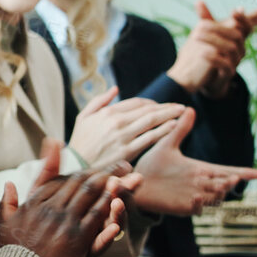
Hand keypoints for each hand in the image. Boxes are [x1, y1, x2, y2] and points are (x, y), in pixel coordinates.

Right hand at [0, 140, 137, 256]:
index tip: (90, 167)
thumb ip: (7, 201)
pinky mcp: (77, 237)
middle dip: (100, 172)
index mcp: (34, 203)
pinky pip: (96, 215)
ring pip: (90, 195)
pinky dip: (108, 203)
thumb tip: (8, 183)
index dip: (77, 171)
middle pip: (78, 183)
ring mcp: (64, 221)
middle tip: (118, 165)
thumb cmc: (12, 252)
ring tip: (124, 175)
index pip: (58, 179)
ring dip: (109, 183)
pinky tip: (118, 197)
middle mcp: (50, 208)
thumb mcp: (5, 223)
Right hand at [66, 86, 185, 165]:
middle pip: (148, 110)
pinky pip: (150, 138)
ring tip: (181, 112)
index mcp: (107, 113)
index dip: (151, 102)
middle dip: (166, 107)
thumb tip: (116, 88)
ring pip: (151, 121)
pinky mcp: (127, 152)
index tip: (160, 105)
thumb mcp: (83, 117)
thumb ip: (99, 101)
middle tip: (180, 106)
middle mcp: (116, 123)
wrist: (75, 167)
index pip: (136, 102)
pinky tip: (174, 125)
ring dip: (169, 114)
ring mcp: (123, 137)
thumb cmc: (79, 143)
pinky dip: (163, 130)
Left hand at [130, 108, 256, 214]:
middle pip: (223, 185)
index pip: (225, 171)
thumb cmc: (152, 165)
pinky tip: (196, 197)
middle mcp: (199, 184)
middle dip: (230, 182)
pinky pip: (194, 208)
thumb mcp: (167, 145)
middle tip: (235, 177)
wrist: (135, 182)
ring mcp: (192, 197)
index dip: (241, 173)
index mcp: (199, 170)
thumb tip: (190, 108)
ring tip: (222, 185)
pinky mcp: (181, 207)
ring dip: (218, 192)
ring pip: (213, 197)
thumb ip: (180, 129)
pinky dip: (198, 204)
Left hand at [168, 1, 244, 92]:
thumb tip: (198, 0)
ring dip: (213, 41)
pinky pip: (225, 65)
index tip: (236, 10)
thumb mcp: (209, 34)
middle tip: (201, 24)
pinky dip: (215, 58)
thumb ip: (206, 18)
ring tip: (195, 35)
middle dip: (220, 28)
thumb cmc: (212, 52)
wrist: (209, 78)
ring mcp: (235, 61)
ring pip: (230, 49)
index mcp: (237, 39)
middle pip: (237, 36)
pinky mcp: (228, 73)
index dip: (243, 18)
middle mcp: (240, 49)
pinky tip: (203, 53)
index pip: (246, 26)